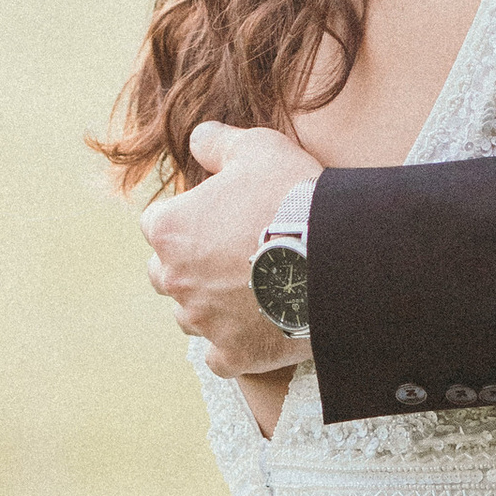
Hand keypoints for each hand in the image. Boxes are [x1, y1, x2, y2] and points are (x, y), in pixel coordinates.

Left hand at [142, 125, 324, 376]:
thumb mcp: (257, 149)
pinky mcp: (233, 354)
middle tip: (233, 256)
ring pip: (191, 317)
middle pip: (165, 274)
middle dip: (190, 266)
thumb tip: (197, 138)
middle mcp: (175, 279)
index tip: (220, 219)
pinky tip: (258, 328)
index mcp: (171, 230)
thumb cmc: (292, 197)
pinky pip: (219, 357)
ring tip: (251, 292)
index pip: (158, 224)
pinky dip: (234, 346)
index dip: (189, 219)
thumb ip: (217, 142)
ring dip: (211, 306)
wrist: (336, 256)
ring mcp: (203, 321)